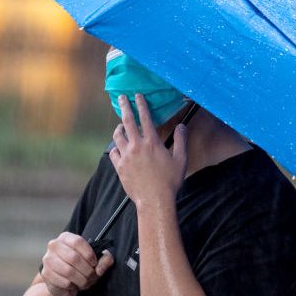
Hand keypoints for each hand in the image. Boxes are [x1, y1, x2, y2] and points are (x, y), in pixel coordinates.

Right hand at [40, 232, 114, 295]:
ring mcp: (48, 259)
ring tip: (85, 282)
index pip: (77, 241)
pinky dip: (73, 286)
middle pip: (73, 257)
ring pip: (68, 271)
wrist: (64, 283)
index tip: (94, 263)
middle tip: (92, 276)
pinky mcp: (46, 274)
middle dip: (87, 270)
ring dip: (81, 280)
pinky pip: (64, 282)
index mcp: (66, 237)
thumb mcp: (97, 261)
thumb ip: (105, 259)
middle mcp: (54, 245)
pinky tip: (74, 285)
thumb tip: (100, 268)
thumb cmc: (81, 268)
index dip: (89, 254)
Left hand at [109, 94, 188, 209]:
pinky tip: (118, 148)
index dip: (141, 104)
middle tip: (121, 98)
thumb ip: (181, 141)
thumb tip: (182, 127)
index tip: (137, 95)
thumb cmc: (170, 181)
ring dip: (118, 128)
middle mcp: (137, 146)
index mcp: (152, 142)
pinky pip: (113, 152)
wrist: (154, 200)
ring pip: (117, 136)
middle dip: (124, 106)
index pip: (145, 117)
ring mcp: (126, 156)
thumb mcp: (181, 160)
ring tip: (120, 126)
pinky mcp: (119, 167)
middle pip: (127, 121)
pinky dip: (115, 147)